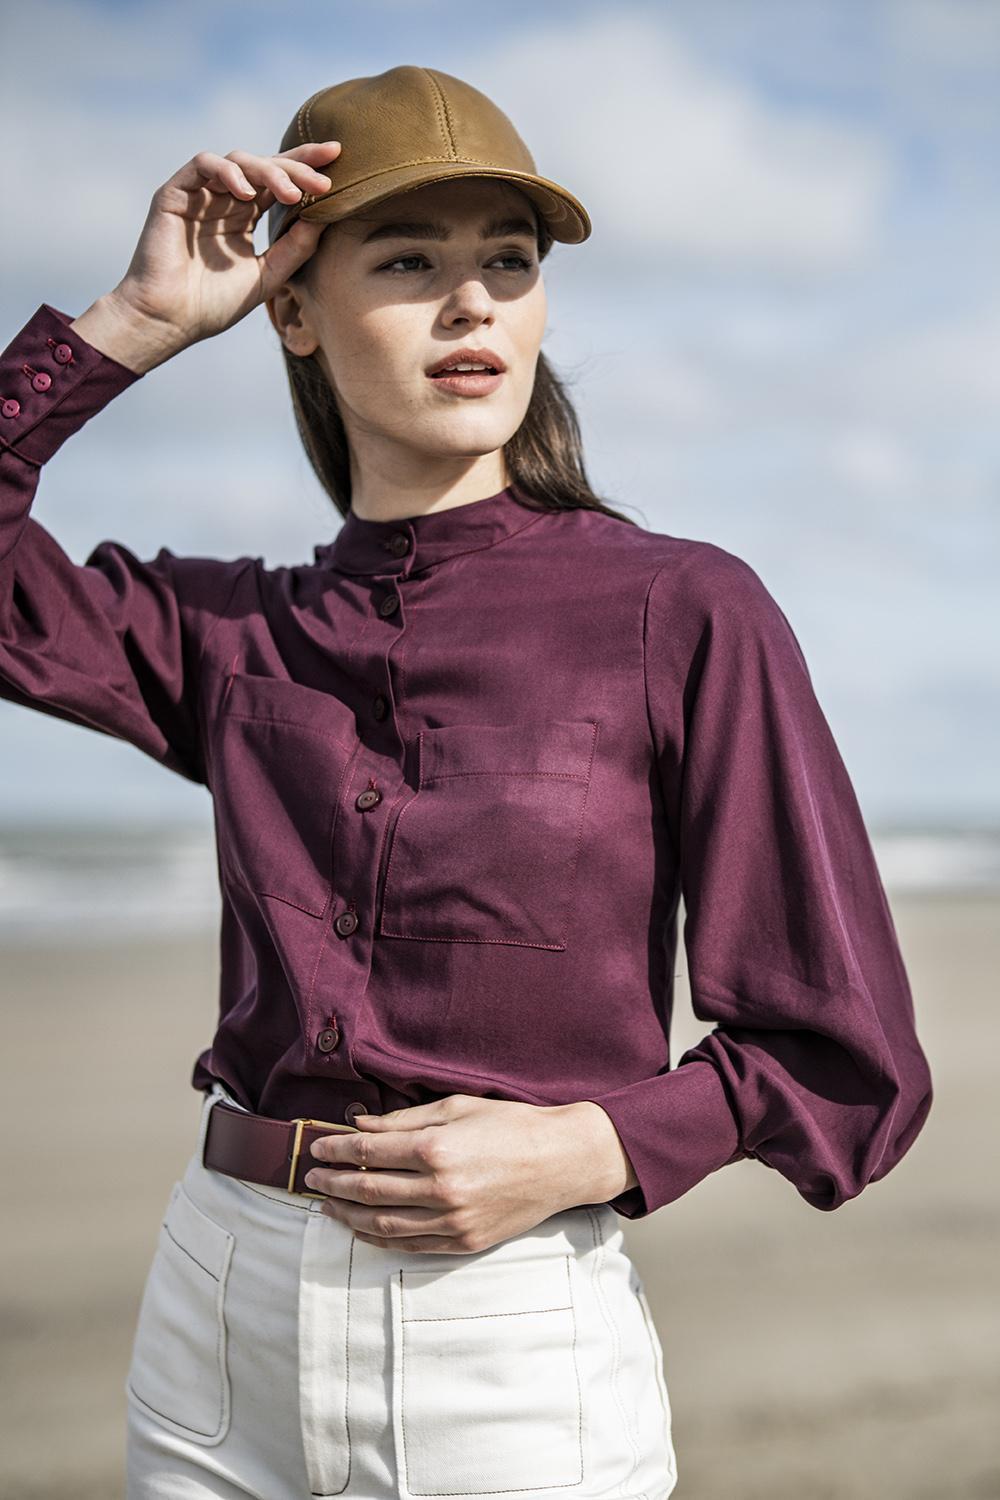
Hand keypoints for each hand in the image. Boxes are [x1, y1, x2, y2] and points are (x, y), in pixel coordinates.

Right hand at [105, 141, 342, 354]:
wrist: (169, 320)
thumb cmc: (213, 305)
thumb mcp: (267, 277)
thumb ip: (295, 249)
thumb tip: (325, 218)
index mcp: (244, 215)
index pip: (279, 182)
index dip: (306, 165)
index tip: (339, 157)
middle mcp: (223, 199)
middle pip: (265, 165)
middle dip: (297, 166)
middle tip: (324, 179)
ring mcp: (200, 194)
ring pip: (239, 160)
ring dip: (269, 172)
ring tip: (291, 194)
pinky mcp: (175, 193)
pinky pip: (203, 164)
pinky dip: (228, 172)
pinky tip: (247, 193)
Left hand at [303, 1093, 636, 1254]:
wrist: (561, 1161)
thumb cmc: (510, 1125)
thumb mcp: (457, 1108)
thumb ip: (404, 1120)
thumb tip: (360, 1125)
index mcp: (437, 1148)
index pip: (369, 1153)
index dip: (336, 1151)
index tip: (316, 1148)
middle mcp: (441, 1189)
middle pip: (368, 1191)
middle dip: (332, 1184)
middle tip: (311, 1178)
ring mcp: (453, 1221)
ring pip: (382, 1225)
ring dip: (347, 1216)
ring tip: (327, 1206)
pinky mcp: (464, 1242)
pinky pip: (409, 1245)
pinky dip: (378, 1238)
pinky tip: (362, 1227)